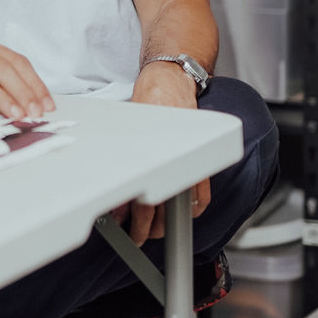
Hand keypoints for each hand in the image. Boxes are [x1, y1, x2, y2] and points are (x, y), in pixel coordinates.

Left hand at [118, 61, 210, 243]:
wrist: (169, 81)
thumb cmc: (148, 101)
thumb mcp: (128, 129)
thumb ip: (124, 162)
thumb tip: (115, 188)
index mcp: (149, 158)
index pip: (143, 203)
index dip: (133, 221)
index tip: (124, 228)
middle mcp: (171, 164)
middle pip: (161, 212)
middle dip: (147, 229)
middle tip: (137, 236)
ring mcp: (188, 163)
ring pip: (181, 208)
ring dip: (168, 223)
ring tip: (156, 230)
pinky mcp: (200, 160)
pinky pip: (202, 194)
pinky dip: (194, 208)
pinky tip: (186, 214)